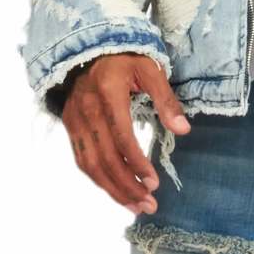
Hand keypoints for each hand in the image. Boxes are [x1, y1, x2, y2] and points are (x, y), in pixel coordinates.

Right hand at [58, 54, 190, 213]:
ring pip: (91, 165)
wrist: (88, 47)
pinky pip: (82, 159)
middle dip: (127, 186)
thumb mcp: (150, 69)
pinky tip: (116, 191)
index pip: (122, 138)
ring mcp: (74, 119)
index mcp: (108, 94)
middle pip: (105, 158)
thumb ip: (166, 99)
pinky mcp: (70, 125)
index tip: (154, 183)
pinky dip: (98, 179)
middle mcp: (87, 110)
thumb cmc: (125, 57)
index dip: (137, 164)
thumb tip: (183, 130)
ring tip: (135, 206)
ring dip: (113, 190)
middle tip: (148, 205)